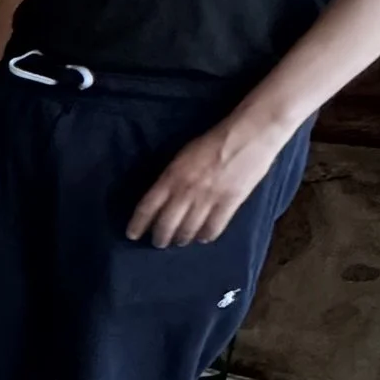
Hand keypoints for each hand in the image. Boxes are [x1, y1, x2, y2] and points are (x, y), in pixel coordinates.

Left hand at [127, 121, 280, 246]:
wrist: (248, 135)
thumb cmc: (213, 142)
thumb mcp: (182, 157)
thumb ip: (170, 178)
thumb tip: (161, 198)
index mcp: (172, 177)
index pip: (147, 207)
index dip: (138, 224)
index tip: (131, 234)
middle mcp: (186, 191)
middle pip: (166, 224)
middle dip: (160, 238)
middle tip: (158, 243)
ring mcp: (208, 199)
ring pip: (188, 230)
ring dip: (181, 239)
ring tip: (179, 241)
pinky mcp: (229, 204)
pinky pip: (213, 228)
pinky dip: (205, 236)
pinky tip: (202, 238)